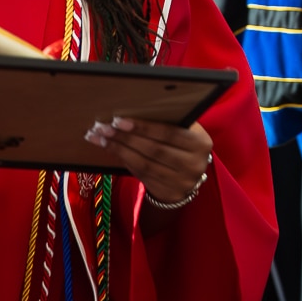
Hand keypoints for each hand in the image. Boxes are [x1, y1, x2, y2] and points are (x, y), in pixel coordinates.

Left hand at [86, 116, 213, 204]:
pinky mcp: (168, 194)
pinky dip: (124, 161)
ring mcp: (182, 183)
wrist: (190, 175)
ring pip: (144, 164)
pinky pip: (141, 175)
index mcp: (200, 144)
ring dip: (119, 150)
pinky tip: (111, 150)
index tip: (118, 119)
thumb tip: (134, 106)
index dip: (143, 127)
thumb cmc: (183, 144)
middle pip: (153, 150)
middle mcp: (194, 165)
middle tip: (103, 127)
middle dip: (125, 138)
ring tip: (100, 137)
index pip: (168, 133)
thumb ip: (170, 120)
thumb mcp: (185, 130)